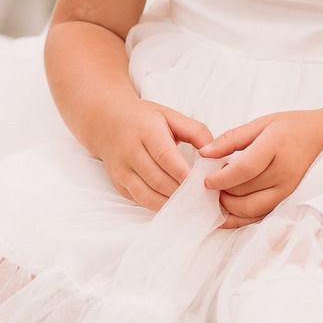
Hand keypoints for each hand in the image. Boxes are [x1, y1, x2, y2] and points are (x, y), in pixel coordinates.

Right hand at [90, 100, 212, 209]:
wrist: (107, 122)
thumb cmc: (145, 119)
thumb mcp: (171, 116)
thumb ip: (196, 132)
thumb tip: (214, 155)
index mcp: (146, 130)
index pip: (165, 156)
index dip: (184, 173)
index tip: (202, 183)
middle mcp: (129, 151)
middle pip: (157, 179)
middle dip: (181, 192)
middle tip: (203, 199)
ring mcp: (121, 169)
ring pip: (147, 194)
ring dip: (171, 203)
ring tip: (191, 205)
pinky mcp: (118, 183)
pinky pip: (139, 200)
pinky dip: (158, 206)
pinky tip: (175, 206)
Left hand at [199, 110, 322, 227]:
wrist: (320, 135)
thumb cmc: (289, 127)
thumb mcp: (260, 123)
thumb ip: (231, 138)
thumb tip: (204, 153)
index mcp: (275, 146)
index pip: (245, 169)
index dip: (222, 178)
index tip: (205, 179)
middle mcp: (283, 172)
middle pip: (245, 191)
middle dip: (221, 192)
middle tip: (208, 185)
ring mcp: (287, 189)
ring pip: (252, 208)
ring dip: (229, 207)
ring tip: (216, 195)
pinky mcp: (287, 199)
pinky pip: (261, 215)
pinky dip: (241, 218)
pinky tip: (226, 213)